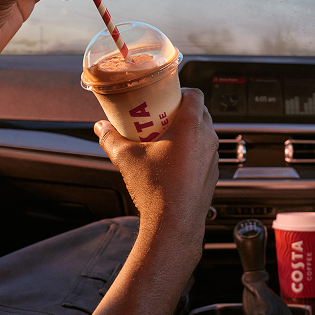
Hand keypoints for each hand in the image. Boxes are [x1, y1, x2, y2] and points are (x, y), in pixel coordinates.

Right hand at [95, 88, 218, 250]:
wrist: (173, 223)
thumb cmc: (156, 190)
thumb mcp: (127, 159)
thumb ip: (111, 139)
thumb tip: (101, 128)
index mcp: (192, 126)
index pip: (196, 94)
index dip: (182, 90)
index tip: (167, 95)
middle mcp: (208, 138)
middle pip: (201, 112)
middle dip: (182, 110)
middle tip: (162, 116)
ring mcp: (213, 157)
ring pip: (205, 133)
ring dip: (189, 131)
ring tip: (167, 137)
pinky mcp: (213, 173)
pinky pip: (205, 153)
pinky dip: (194, 150)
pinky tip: (175, 160)